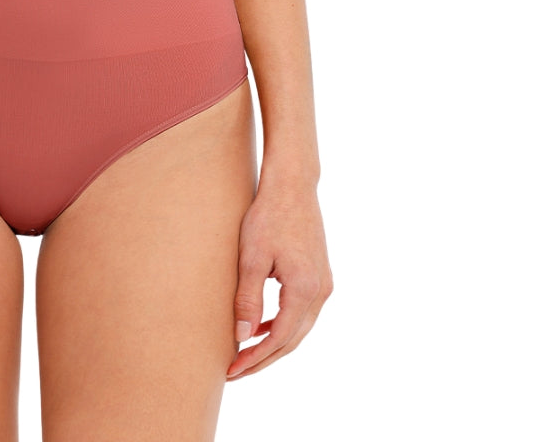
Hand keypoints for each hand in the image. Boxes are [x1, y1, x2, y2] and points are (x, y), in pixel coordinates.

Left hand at [227, 183, 332, 379]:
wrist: (293, 185)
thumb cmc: (268, 215)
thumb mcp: (251, 256)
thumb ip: (248, 298)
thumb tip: (242, 337)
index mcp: (305, 289)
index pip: (280, 338)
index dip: (256, 358)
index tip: (232, 370)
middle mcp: (320, 291)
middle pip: (293, 340)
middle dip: (264, 358)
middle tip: (236, 371)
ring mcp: (324, 283)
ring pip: (300, 328)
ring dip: (274, 344)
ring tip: (245, 354)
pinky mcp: (320, 275)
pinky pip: (302, 312)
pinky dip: (283, 324)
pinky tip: (262, 326)